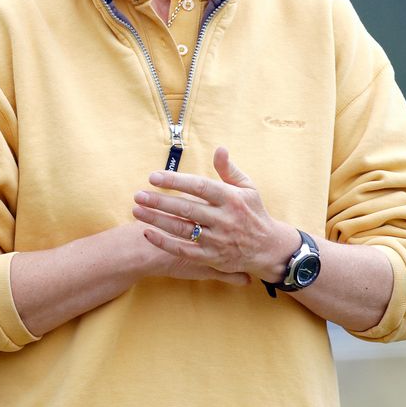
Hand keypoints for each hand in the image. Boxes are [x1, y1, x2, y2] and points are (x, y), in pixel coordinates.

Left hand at [133, 147, 297, 279]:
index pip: (199, 187)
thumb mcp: (248, 188)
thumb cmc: (253, 213)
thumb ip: (229, 170)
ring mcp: (217, 240)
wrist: (268, 249)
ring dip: (157, 220)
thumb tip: (219, 149)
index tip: (154, 177)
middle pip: (186, 209)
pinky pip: (184, 251)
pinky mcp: (212, 258)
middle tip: (138, 195)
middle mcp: (224, 219)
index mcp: (231, 199)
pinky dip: (164, 243)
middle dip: (159, 202)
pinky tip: (147, 233)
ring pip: (182, 230)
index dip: (175, 181)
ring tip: (137, 211)